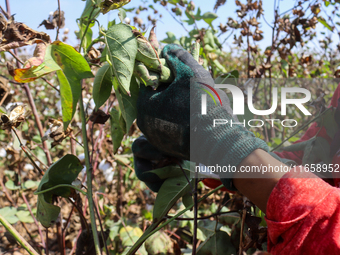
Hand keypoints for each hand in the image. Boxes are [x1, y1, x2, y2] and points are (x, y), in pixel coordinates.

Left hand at [136, 44, 267, 190]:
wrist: (221, 142)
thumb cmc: (205, 105)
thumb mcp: (192, 72)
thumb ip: (178, 56)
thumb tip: (167, 49)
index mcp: (145, 105)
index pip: (152, 81)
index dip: (166, 72)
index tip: (181, 71)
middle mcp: (146, 125)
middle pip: (158, 98)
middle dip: (173, 89)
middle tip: (191, 86)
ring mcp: (157, 139)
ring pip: (166, 113)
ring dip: (178, 104)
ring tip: (197, 101)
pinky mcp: (169, 148)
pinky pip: (172, 128)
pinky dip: (182, 120)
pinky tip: (197, 116)